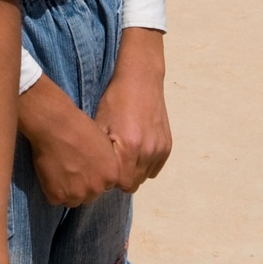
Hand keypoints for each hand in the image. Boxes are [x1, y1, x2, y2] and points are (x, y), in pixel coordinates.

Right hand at [19, 74, 120, 206]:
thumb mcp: (104, 144)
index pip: (104, 186)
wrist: (55, 125)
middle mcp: (97, 188)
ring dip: (67, 190)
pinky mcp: (57, 196)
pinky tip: (49, 173)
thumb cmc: (80, 127)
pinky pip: (55, 198)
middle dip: (82, 186)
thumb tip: (100, 170)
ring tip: (59, 171)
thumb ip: (105, 162)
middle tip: (70, 168)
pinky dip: (51, 189)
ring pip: (73, 200)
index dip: (93, 177)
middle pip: (90, 195)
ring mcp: (77, 194)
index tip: (83, 166)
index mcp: (111, 175)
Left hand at [94, 28, 171, 192]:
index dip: (110, 178)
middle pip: (133, 183)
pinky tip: (136, 149)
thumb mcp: (100, 123)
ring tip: (124, 154)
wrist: (141, 80)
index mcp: (130, 148)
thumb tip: (95, 172)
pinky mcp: (168, 146)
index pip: (121, 183)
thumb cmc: (115, 99)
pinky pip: (155, 168)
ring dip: (134, 171)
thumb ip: (99, 152)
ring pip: (145, 177)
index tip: (103, 166)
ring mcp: (160, 149)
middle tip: (112, 160)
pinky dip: (145, 164)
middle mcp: (149, 152)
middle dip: (121, 176)